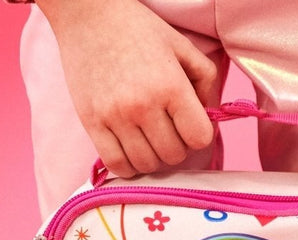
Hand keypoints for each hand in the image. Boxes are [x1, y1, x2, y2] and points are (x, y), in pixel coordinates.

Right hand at [40, 0, 220, 178]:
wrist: (88, 14)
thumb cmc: (138, 28)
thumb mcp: (181, 46)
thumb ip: (205, 79)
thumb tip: (209, 114)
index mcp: (171, 86)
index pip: (200, 138)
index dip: (199, 135)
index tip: (190, 125)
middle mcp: (143, 106)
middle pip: (174, 155)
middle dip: (177, 146)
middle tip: (169, 130)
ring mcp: (115, 117)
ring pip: (146, 165)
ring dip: (153, 158)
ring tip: (149, 139)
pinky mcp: (91, 123)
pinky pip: (116, 164)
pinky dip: (128, 165)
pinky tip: (131, 149)